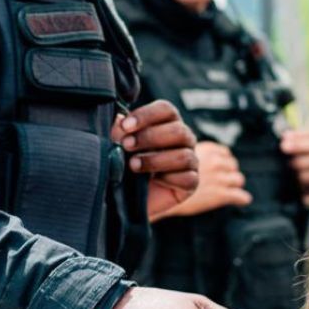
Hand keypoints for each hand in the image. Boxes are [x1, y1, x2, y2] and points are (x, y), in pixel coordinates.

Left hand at [113, 100, 197, 220]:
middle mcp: (183, 139)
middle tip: (126, 145)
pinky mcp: (191, 183)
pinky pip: (187, 178)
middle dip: (149, 137)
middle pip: (177, 130)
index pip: (166, 110)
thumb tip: (118, 120)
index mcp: (167, 123)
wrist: (126, 198)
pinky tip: (153, 181)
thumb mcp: (118, 145)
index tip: (125, 126)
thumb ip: (120, 131)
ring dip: (155, 159)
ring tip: (133, 165)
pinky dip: (168, 179)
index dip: (146, 115)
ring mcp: (190, 160)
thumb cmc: (124, 165)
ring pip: (183, 155)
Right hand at [156, 141, 252, 220]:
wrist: (156, 194)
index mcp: (206, 150)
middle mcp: (215, 162)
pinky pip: (239, 196)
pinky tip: (242, 199)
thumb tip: (191, 154)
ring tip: (230, 188)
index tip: (221, 164)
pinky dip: (241, 198)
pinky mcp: (220, 195)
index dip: (223, 159)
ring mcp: (219, 178)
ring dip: (234, 183)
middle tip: (224, 178)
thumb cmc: (159, 175)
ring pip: (238, 179)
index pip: (224, 152)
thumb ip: (186, 152)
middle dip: (229, 171)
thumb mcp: (172, 153)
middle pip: (232, 165)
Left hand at [280, 129, 308, 197]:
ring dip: (303, 161)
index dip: (300, 136)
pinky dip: (307, 175)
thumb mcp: (298, 146)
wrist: (307, 180)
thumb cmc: (302, 157)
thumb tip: (285, 137)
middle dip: (300, 146)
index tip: (285, 137)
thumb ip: (293, 140)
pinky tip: (297, 175)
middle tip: (284, 147)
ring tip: (290, 163)